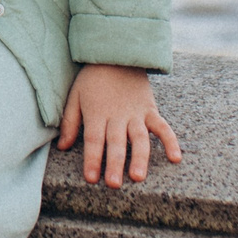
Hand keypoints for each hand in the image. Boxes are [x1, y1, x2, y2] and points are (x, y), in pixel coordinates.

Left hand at [55, 64, 181, 187]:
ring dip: (139, 158)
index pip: (93, 140)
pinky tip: (175, 158)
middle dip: (114, 164)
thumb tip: (62, 147)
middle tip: (113, 184)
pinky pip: (163, 127)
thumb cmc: (93, 78)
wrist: (117, 53)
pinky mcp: (150, 110)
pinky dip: (170, 141)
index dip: (92, 160)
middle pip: (115, 143)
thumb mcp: (75, 96)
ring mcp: (136, 113)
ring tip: (138, 176)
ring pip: (139, 138)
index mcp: (96, 113)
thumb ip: (69, 122)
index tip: (91, 179)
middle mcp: (117, 116)